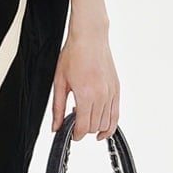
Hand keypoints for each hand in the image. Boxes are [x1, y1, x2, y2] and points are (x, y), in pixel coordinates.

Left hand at [52, 26, 120, 140]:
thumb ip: (58, 107)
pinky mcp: (117, 89)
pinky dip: (110, 124)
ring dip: (95, 126)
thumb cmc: (74, 55)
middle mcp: (102, 95)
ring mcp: (111, 93)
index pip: (83, 126)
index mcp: (86, 94)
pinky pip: (116, 114)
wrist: (90, 38)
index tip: (70, 134)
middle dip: (83, 130)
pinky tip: (102, 127)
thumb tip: (56, 127)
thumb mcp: (60, 82)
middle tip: (73, 121)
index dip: (76, 134)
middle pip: (94, 127)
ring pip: (106, 123)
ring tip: (84, 115)